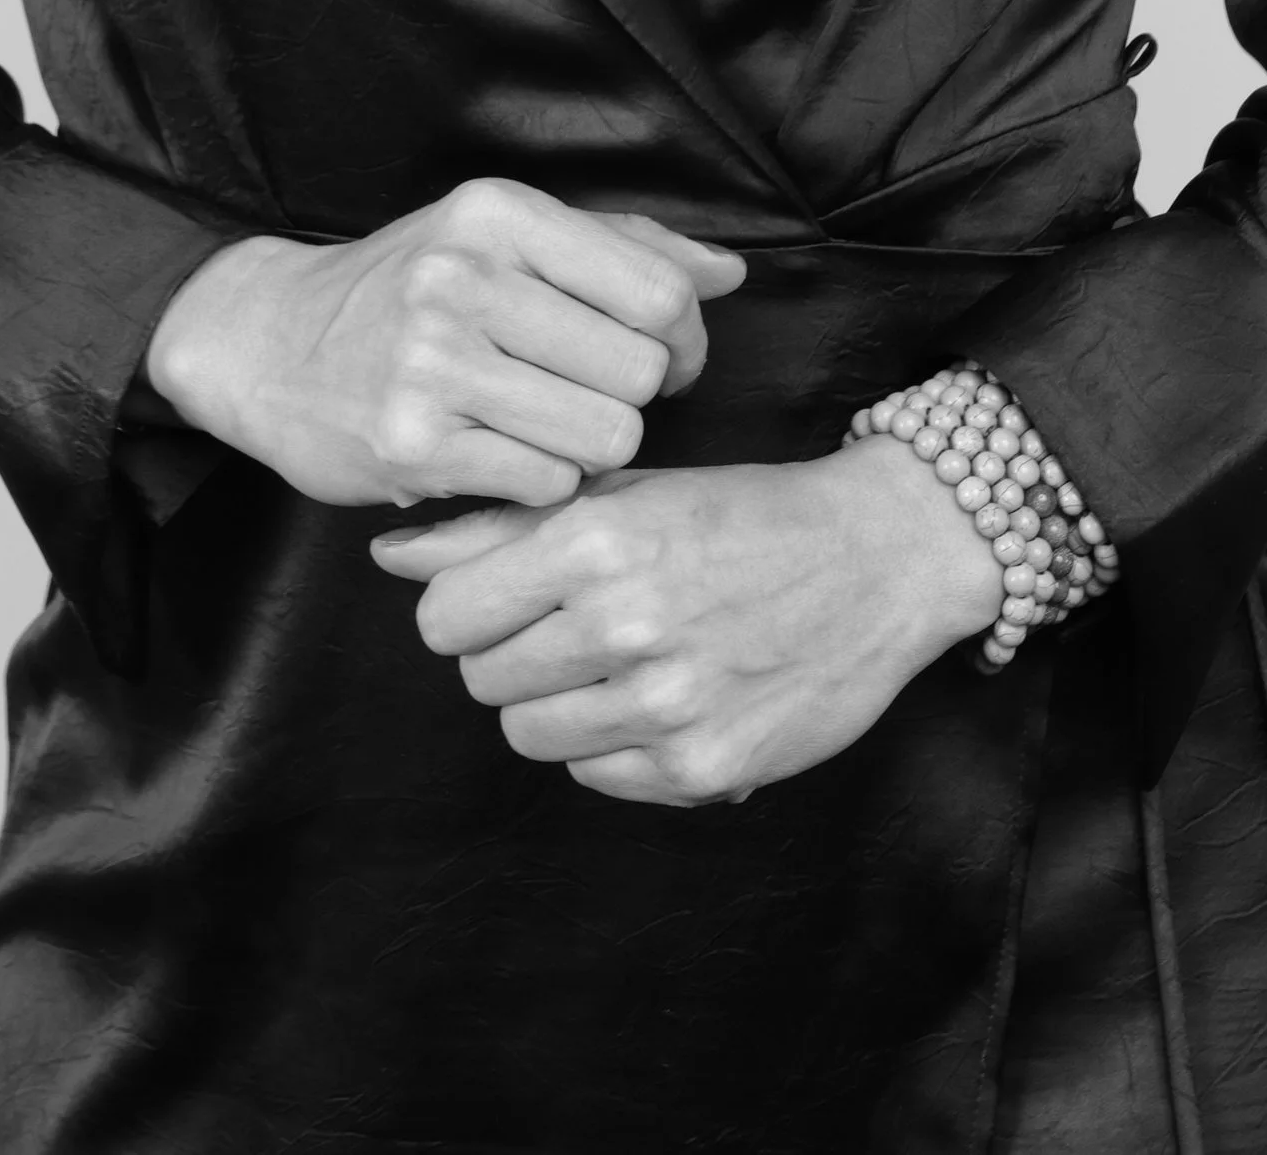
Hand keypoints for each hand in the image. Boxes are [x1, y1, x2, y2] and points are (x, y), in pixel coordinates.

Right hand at [143, 180, 746, 509]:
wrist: (269, 343)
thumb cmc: (410, 287)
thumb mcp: (504, 237)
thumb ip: (624, 248)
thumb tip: (728, 275)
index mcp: (499, 212)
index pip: (658, 293)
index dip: (682, 339)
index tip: (658, 356)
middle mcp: (463, 276)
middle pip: (641, 372)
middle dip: (631, 397)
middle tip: (585, 395)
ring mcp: (432, 361)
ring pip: (605, 436)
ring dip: (588, 446)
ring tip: (541, 426)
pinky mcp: (411, 444)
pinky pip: (547, 484)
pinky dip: (539, 483)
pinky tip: (498, 455)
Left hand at [367, 435, 1002, 807]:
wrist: (876, 560)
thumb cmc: (739, 514)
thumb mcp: (624, 489)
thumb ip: (501, 525)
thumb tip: (389, 555)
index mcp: (597, 540)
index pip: (445, 616)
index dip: (467, 606)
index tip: (507, 596)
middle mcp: (625, 624)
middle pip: (481, 680)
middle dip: (512, 652)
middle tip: (572, 624)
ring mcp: (664, 705)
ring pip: (529, 734)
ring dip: (558, 702)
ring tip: (617, 660)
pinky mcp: (701, 770)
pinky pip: (594, 777)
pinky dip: (612, 745)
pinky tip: (660, 698)